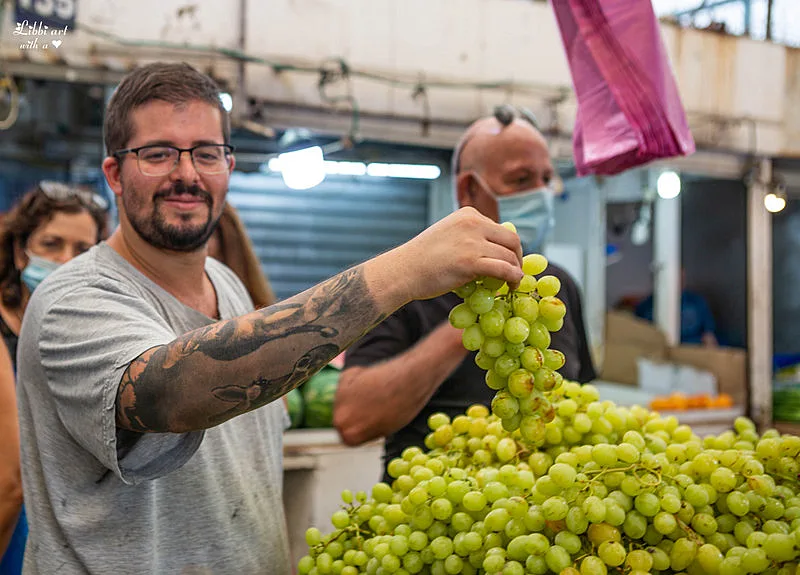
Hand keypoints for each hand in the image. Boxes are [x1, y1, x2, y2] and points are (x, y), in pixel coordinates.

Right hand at [390, 207, 522, 302]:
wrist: (402, 271)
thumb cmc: (423, 258)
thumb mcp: (448, 235)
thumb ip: (470, 236)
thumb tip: (496, 248)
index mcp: (468, 214)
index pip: (501, 229)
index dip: (508, 248)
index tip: (507, 261)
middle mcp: (472, 223)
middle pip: (512, 240)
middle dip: (518, 258)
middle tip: (515, 273)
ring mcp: (472, 242)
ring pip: (509, 256)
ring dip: (515, 272)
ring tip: (511, 283)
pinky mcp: (471, 262)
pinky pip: (504, 270)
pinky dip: (513, 278)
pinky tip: (511, 286)